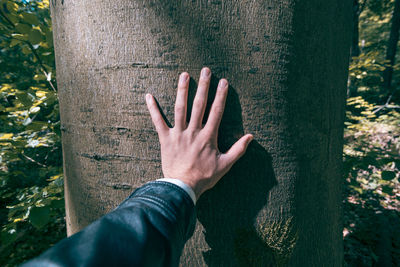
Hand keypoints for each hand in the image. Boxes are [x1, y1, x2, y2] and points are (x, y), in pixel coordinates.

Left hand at [146, 67, 252, 199]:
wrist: (182, 187)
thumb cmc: (205, 177)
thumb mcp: (225, 165)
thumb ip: (238, 150)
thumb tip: (251, 137)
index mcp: (208, 136)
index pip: (216, 111)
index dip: (220, 95)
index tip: (223, 82)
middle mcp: (193, 131)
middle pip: (199, 105)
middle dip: (203, 86)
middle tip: (205, 70)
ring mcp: (178, 134)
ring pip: (180, 108)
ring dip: (182, 90)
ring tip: (184, 75)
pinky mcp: (165, 139)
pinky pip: (157, 122)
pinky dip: (153, 109)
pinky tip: (148, 96)